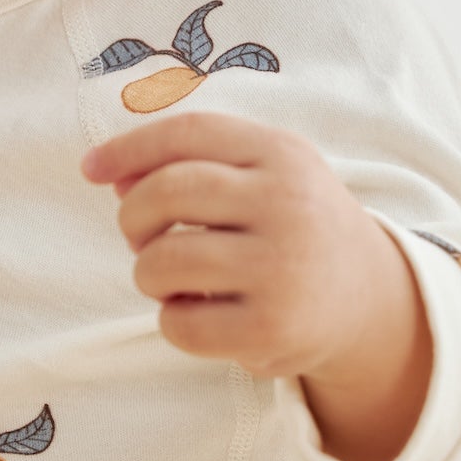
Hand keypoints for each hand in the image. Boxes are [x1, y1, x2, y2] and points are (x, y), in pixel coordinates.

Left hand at [81, 109, 432, 460]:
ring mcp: (282, 267)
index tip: (91, 169)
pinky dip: (172, 320)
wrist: (368, 299)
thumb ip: (192, 164)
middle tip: (141, 238)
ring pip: (163, 261)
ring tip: (173, 279)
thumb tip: (108, 173)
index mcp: (282, 153)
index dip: (127, 148)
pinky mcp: (273, 327)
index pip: (186, 134)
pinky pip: (180, 322)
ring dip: (148, 273)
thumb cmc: (294, 227)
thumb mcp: (264, 176)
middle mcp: (287, 202)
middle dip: (132, 217)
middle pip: (166, 192)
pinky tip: (199, 313)